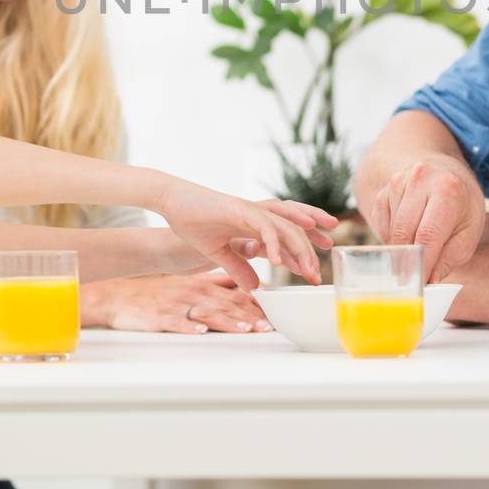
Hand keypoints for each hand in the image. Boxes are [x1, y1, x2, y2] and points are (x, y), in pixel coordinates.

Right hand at [87, 272, 270, 334]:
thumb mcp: (192, 282)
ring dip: (227, 321)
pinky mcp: (160, 317)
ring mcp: (178, 305)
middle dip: (249, 316)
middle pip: (226, 305)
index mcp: (204, 286)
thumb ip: (220, 284)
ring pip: (206, 313)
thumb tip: (250, 287)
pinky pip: (175, 322)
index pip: (236, 295)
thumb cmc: (159, 292)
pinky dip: (188, 326)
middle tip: (268, 326)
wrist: (120, 296)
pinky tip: (200, 331)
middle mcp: (194, 294)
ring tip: (245, 329)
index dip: (256, 305)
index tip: (274, 314)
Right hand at [158, 182, 335, 289]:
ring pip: (286, 226)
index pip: (287, 234)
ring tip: (308, 270)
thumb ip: (237, 267)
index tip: (314, 271)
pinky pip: (264, 226)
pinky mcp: (240, 209)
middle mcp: (258, 214)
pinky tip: (279, 263)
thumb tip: (255, 285)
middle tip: (318, 275)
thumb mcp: (218, 254)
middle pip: (295, 226)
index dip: (302, 251)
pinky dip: (274, 243)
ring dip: (300, 248)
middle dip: (310, 249)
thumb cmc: (191, 223)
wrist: (171, 203)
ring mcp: (251, 210)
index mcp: (254, 222)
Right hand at [365, 155, 487, 281]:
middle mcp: (420, 179)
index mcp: (447, 189)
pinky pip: (381, 225)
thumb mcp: (470, 230)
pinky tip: (407, 237)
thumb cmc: (461, 206)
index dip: (422, 263)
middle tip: (413, 281)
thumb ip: (451, 257)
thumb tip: (429, 280)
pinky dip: (392, 239)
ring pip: (392, 230)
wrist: (444, 172)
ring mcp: (398, 182)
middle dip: (408, 261)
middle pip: (404, 232)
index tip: (421, 285)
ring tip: (417, 254)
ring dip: (402, 249)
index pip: (428, 234)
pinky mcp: (384, 191)